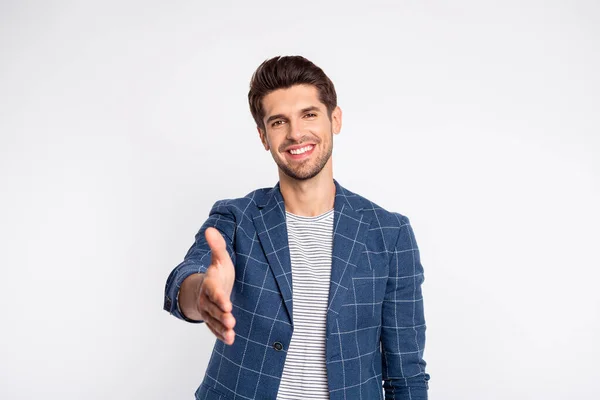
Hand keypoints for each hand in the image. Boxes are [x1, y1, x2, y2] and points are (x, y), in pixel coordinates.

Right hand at [197, 227, 235, 344]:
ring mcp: (209, 311)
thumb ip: (217, 246)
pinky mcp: (212, 320)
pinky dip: (221, 335)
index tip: (228, 304)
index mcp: (210, 284)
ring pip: (214, 321)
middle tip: (231, 321)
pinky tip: (231, 340)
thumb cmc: (218, 273)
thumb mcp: (219, 259)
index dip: (220, 298)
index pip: (214, 291)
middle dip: (222, 315)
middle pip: (214, 309)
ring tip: (231, 333)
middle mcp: (207, 299)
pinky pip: (215, 329)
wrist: (207, 287)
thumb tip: (211, 229)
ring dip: (222, 328)